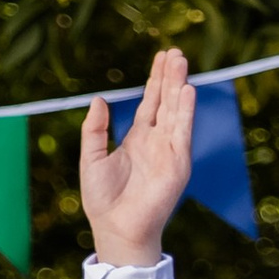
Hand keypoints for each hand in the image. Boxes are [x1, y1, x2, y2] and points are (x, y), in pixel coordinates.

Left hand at [81, 47, 194, 265]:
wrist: (116, 227)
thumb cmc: (102, 199)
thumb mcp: (91, 157)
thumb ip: (95, 129)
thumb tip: (98, 99)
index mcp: (136, 139)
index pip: (150, 103)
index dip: (155, 81)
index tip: (161, 58)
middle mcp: (155, 141)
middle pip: (165, 101)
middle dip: (170, 77)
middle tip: (175, 51)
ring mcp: (168, 150)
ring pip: (175, 111)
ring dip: (179, 87)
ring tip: (181, 62)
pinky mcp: (177, 163)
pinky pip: (181, 131)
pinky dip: (184, 111)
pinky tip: (187, 91)